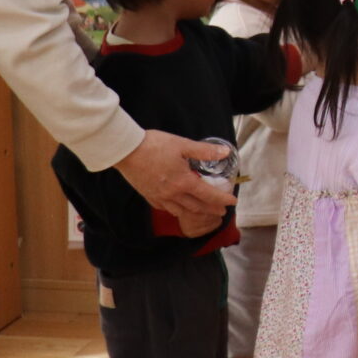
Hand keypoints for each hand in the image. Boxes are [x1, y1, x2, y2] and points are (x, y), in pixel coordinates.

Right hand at [115, 130, 233, 231]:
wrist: (126, 151)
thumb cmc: (154, 145)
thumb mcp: (182, 145)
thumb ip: (204, 151)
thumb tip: (224, 152)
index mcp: (184, 182)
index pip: (208, 195)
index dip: (222, 199)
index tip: (232, 202)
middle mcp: (173, 194)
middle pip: (197, 207)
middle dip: (211, 210)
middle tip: (222, 211)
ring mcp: (159, 197)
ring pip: (181, 211)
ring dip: (195, 213)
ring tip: (203, 211)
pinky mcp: (148, 196)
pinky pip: (166, 208)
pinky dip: (176, 210)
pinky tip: (178, 207)